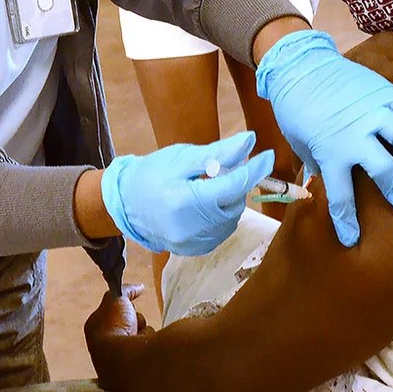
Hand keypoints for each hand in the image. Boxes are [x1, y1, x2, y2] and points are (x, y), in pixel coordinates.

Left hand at [85, 284, 151, 383]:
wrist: (122, 359)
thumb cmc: (114, 327)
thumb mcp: (117, 298)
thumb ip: (126, 290)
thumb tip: (139, 287)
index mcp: (96, 328)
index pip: (114, 314)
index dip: (124, 309)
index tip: (129, 308)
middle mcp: (105, 345)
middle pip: (129, 325)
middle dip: (135, 322)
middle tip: (133, 323)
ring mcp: (119, 358)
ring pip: (140, 337)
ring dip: (143, 333)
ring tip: (138, 337)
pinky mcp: (134, 369)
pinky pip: (148, 350)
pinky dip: (149, 345)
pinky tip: (145, 347)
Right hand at [101, 132, 274, 255]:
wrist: (125, 204)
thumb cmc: (151, 174)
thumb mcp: (182, 158)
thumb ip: (218, 153)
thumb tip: (251, 141)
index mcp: (184, 202)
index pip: (232, 186)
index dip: (254, 170)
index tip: (268, 155)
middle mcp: (190, 228)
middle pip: (234, 203)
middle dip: (236, 184)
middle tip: (222, 169)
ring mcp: (193, 243)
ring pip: (231, 218)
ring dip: (229, 199)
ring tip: (208, 186)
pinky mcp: (195, 250)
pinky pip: (222, 230)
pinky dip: (221, 214)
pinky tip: (205, 203)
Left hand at [256, 30, 392, 246]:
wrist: (301, 67)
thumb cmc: (296, 108)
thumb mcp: (299, 142)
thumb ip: (316, 163)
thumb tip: (322, 183)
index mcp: (330, 152)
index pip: (341, 196)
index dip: (346, 222)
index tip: (352, 239)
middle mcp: (355, 135)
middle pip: (383, 170)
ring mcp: (372, 111)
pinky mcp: (383, 92)